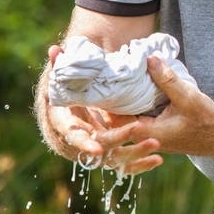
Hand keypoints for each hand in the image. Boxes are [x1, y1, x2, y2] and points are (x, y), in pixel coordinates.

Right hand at [43, 45, 162, 174]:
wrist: (75, 101)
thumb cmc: (69, 88)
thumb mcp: (63, 77)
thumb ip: (60, 65)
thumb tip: (55, 50)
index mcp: (65, 124)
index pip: (73, 136)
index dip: (84, 143)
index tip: (98, 149)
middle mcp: (79, 140)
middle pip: (98, 147)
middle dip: (118, 140)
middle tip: (139, 129)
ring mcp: (96, 146)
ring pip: (114, 158)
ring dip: (135, 153)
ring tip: (155, 143)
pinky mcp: (110, 151)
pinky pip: (125, 163)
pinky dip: (140, 164)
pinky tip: (158, 160)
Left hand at [95, 56, 213, 161]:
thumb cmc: (204, 120)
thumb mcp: (187, 96)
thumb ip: (167, 79)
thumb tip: (148, 58)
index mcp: (145, 132)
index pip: (112, 119)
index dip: (103, 102)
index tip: (98, 81)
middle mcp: (142, 137)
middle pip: (114, 120)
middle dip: (108, 101)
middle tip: (103, 77)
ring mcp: (147, 136)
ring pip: (124, 119)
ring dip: (119, 103)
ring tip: (115, 80)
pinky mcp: (153, 132)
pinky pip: (134, 119)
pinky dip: (131, 106)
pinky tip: (132, 89)